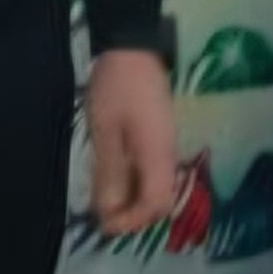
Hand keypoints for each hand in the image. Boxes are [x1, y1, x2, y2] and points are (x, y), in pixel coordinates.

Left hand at [86, 50, 180, 237]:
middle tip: (104, 218)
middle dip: (134, 216)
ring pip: (156, 187)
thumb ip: (109, 173)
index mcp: (158, 154)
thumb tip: (108, 212)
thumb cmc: (116, 87)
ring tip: (105, 203)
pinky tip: (112, 180)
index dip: (132, 220)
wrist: (134, 46)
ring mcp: (165, 145)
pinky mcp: (158, 137)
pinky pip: (150, 171)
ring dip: (132, 201)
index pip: (156, 203)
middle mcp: (168, 154)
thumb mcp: (105, 131)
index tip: (106, 226)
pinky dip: (133, 183)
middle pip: (160, 200)